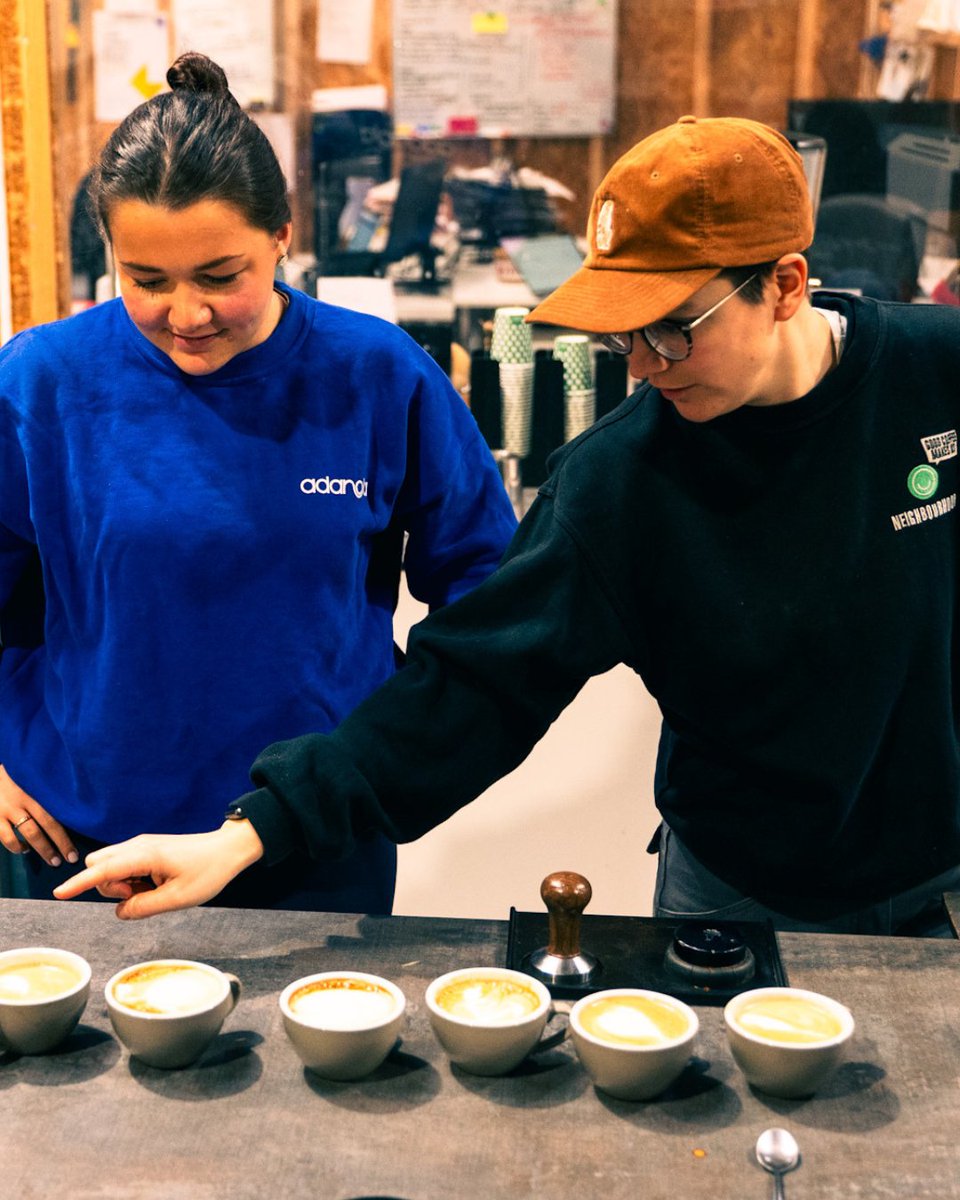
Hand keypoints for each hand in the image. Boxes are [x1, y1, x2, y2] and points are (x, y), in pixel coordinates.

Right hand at [0, 764, 78, 866]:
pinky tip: (23, 849)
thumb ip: (47, 789)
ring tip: (52, 859)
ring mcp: (6, 810)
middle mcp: (22, 800)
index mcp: (36, 790)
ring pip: (27, 834)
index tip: (74, 852)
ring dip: (40, 849)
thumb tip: (71, 805)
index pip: (54, 815)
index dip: (64, 836)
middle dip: (57, 846)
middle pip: (44, 826)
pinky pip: (5, 837)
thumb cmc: (18, 774)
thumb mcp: (34, 777)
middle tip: (68, 859)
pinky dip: (15, 846)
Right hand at [52, 820, 263, 918]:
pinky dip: (131, 880)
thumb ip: (143, 908)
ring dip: (121, 885)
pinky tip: (155, 884)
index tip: (59, 893)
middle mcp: (137, 846)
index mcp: (143, 855)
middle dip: (107, 887)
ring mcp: (141, 846)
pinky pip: (125, 866)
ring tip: (153, 890)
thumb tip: (120, 911)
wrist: (228, 849)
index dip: (79, 884)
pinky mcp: (147, 850)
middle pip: (99, 866)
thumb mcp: (177, 899)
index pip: (102, 871)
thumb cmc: (208, 871)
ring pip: (110, 867)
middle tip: (139, 895)